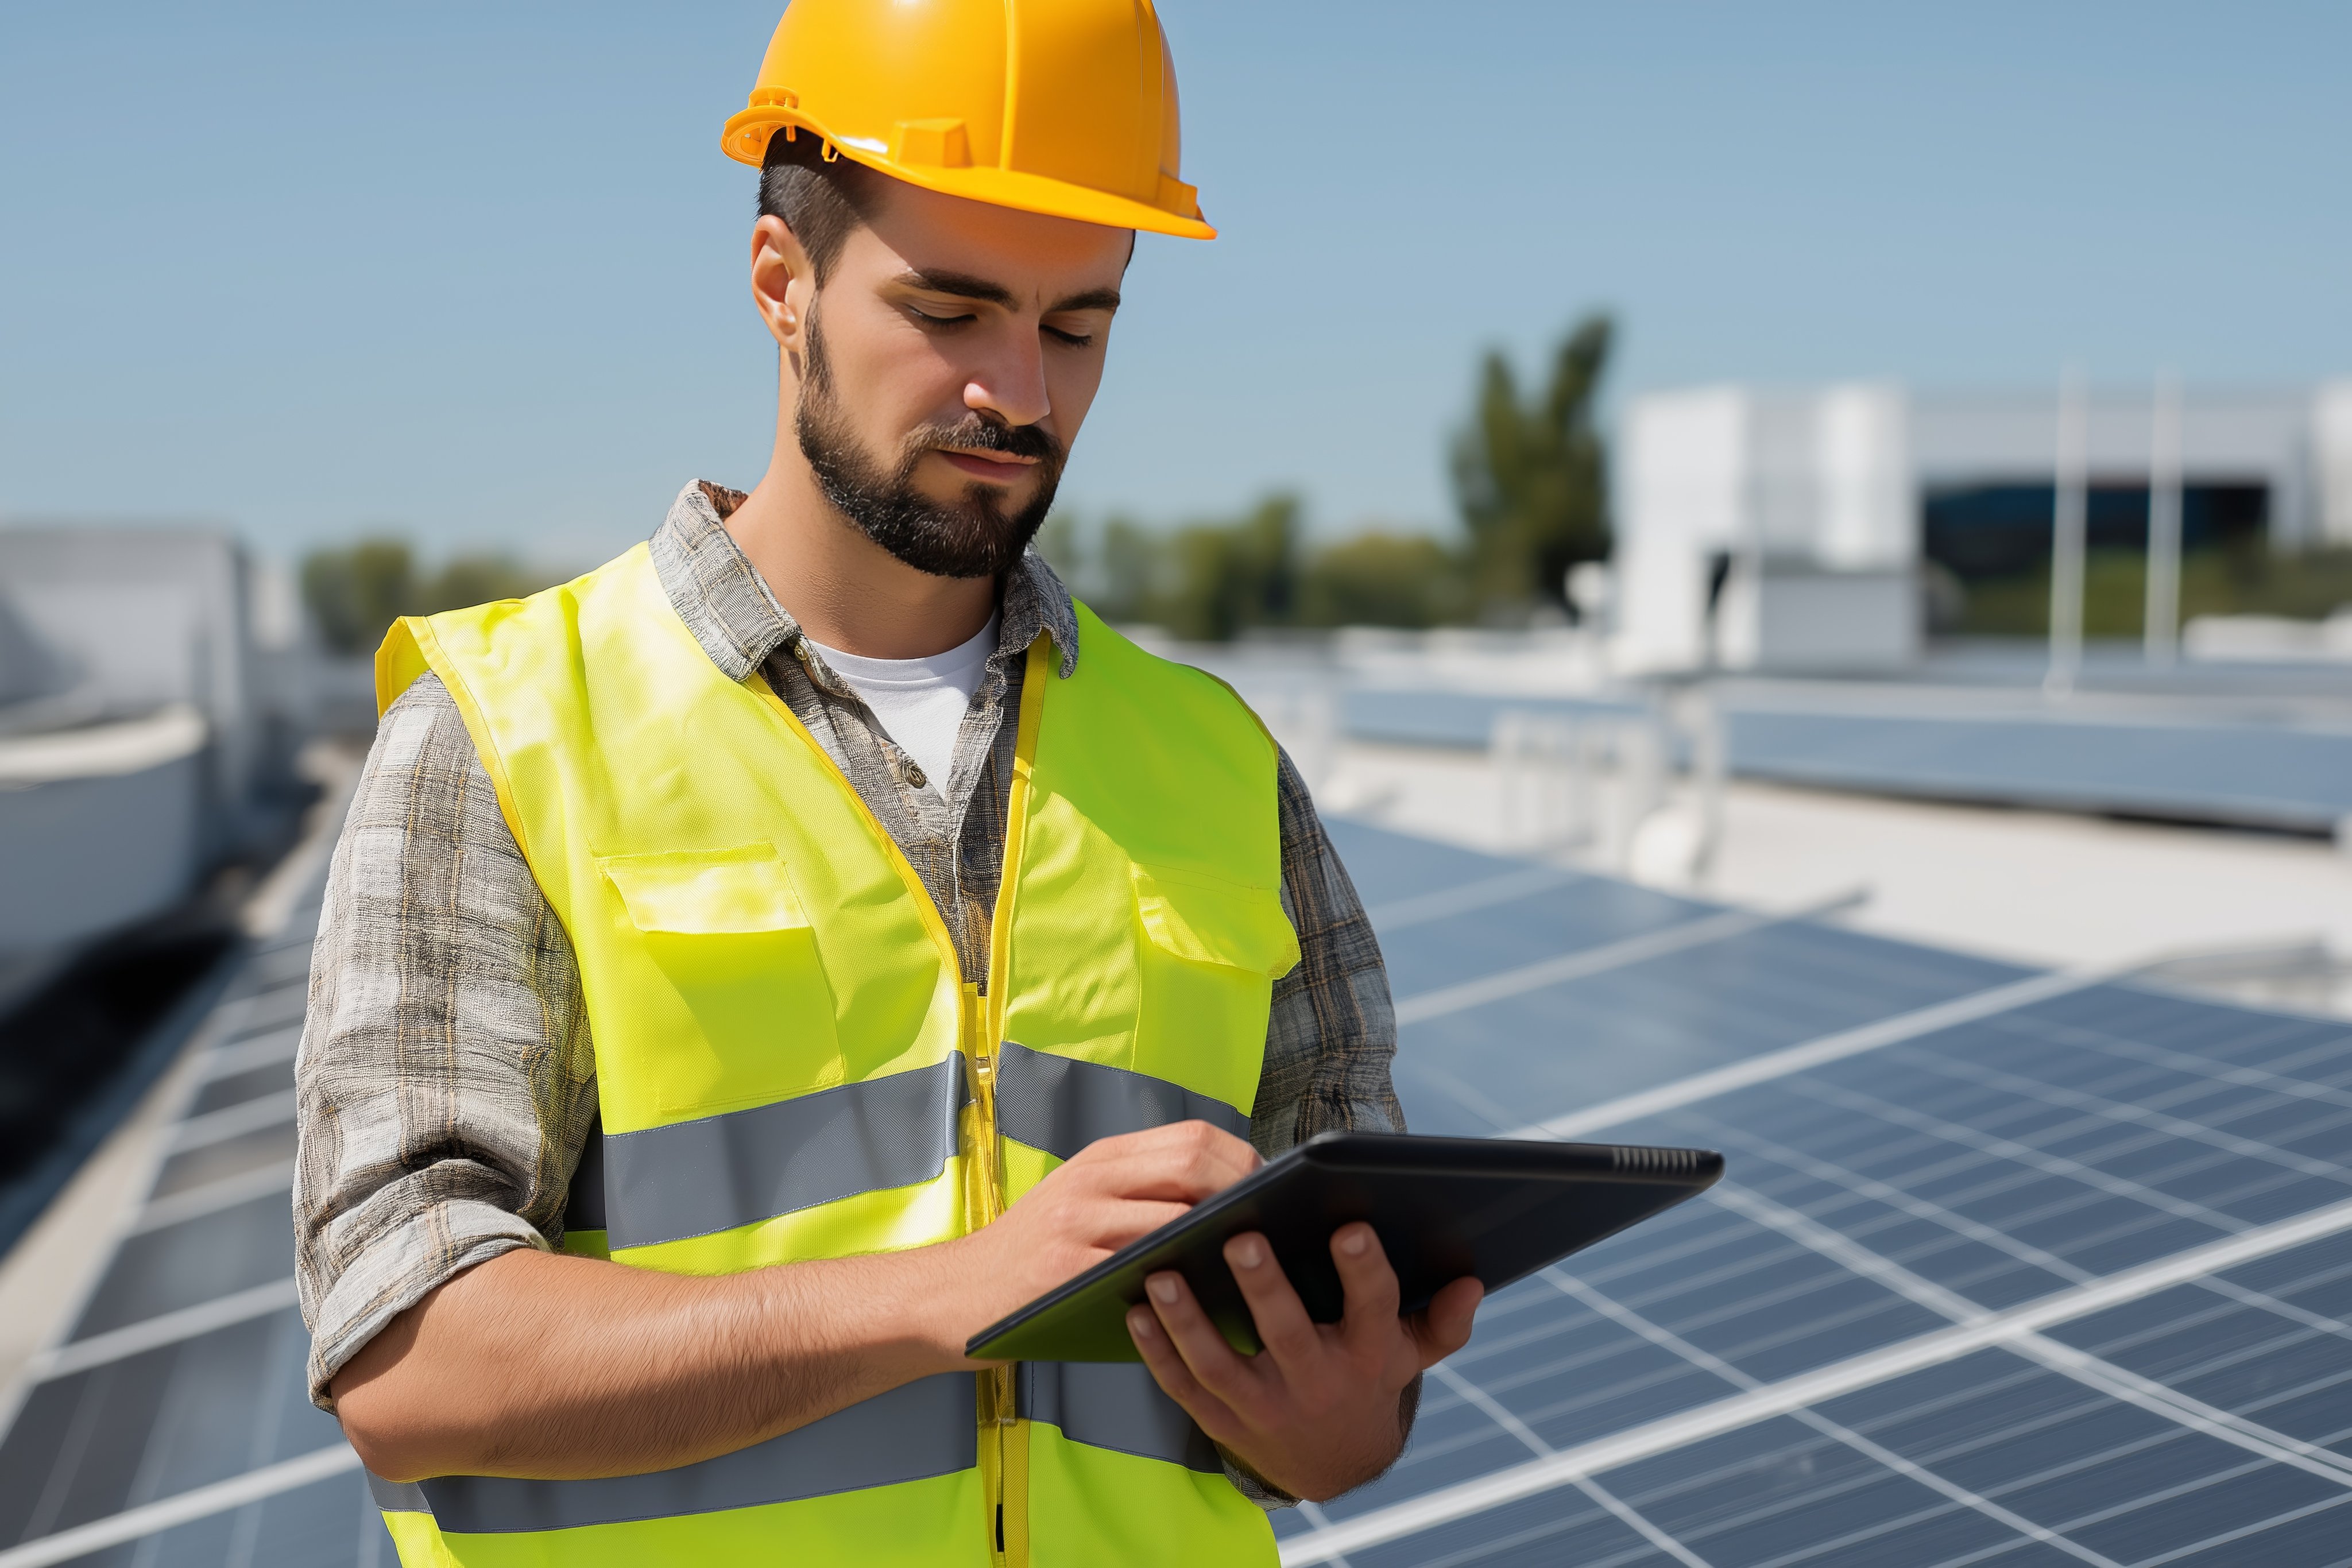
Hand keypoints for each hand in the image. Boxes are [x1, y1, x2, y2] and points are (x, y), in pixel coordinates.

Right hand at [943, 1120, 1259, 1361]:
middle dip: (1244, 1196)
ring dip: (1219, 1243)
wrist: (954, 1295)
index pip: (1193, 1138)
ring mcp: (1074, 1224)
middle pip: (1192, 1166)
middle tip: (1274, 1232)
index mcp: (1102, 1159)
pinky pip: (1136, 1272)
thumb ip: (1142, 1194)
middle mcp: (1091, 1180)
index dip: (1244, 1162)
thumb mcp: (1084, 1203)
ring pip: (1173, 1218)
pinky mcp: (1062, 1272)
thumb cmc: (1033, 1256)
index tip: (1273, 1194)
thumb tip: (1229, 1206)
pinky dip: (1175, 1286)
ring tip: (1250, 1267)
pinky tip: (1201, 1304)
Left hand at [1127, 1222, 1481, 1501]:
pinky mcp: (1221, 1418)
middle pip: (1289, 1333)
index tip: (1350, 1227)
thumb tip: (1471, 1283)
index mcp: (1368, 1353)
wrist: (1332, 1462)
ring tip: (1162, 1274)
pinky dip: (1155, 1353)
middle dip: (1265, 1287)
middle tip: (1242, 1238)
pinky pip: (1183, 1387)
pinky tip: (1134, 1313)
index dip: (1363, 1270)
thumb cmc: (1367, 1380)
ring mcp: (1265, 1405)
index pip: (1372, 1308)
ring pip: (1222, 1364)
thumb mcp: (1410, 1354)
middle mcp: (1318, 1381)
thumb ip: (1442, 1322)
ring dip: (1189, 1321)